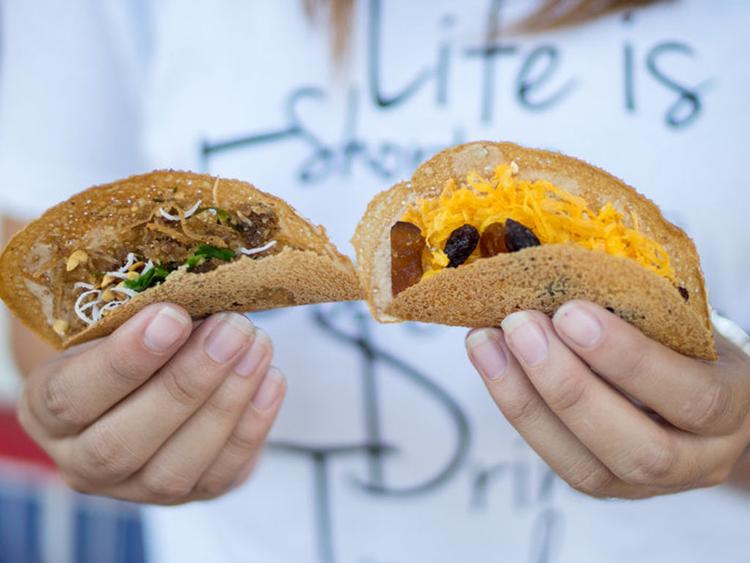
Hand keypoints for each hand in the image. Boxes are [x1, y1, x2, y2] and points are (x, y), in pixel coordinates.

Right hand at [17, 304, 284, 503]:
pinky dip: (252, 427)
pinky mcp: (191, 495)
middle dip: (187, 383)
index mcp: (49, 410)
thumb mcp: (116, 319)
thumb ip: (140, 307)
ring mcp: (136, 488)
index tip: (173, 317)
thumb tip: (193, 275)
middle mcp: (82, 462)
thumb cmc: (129, 339)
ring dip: (226, 404)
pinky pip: (221, 475)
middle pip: (122, 444)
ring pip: (175, 470)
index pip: (71, 397)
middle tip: (233, 329)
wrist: (148, 381)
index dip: (124, 361)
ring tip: (257, 346)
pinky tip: (270, 379)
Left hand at [465, 300, 749, 498]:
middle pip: (639, 450)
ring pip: (587, 468)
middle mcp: (700, 458)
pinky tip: (489, 362)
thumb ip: (638, 307)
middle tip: (519, 325)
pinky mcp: (604, 485)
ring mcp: (649, 485)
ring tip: (486, 341)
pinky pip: (557, 459)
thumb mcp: (679, 320)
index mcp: (733, 405)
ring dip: (525, 401)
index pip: (692, 396)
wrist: (692, 387)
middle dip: (567, 387)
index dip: (627, 359)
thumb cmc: (682, 339)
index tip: (570, 312)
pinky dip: (516, 408)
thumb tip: (556, 266)